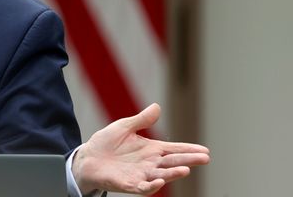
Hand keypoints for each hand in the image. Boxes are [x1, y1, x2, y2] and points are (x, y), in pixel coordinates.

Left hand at [72, 103, 209, 194]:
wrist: (88, 158)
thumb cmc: (106, 143)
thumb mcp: (124, 127)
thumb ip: (141, 120)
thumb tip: (157, 106)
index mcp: (150, 149)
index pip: (173, 149)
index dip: (188, 149)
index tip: (205, 150)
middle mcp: (149, 163)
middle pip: (172, 162)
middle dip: (188, 160)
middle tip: (204, 158)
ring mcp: (141, 174)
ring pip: (161, 175)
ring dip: (173, 173)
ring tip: (186, 169)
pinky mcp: (129, 184)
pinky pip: (143, 187)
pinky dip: (151, 185)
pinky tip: (159, 181)